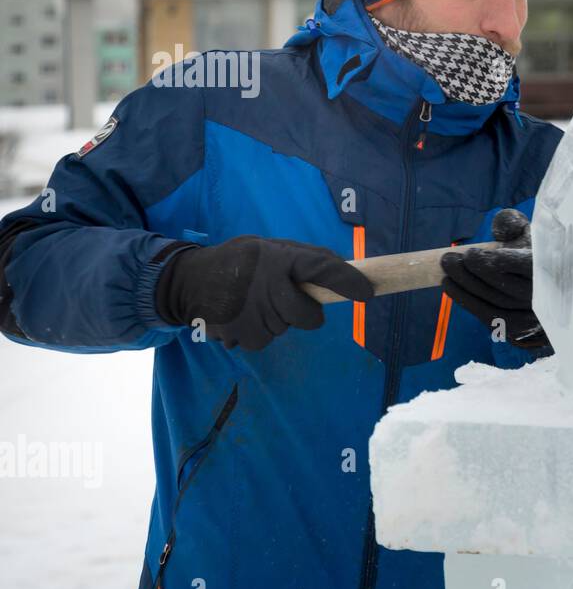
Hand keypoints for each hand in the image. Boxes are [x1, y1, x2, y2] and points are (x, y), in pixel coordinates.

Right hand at [155, 235, 374, 350]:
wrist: (190, 280)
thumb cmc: (242, 261)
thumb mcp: (272, 248)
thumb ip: (307, 259)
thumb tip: (348, 272)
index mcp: (277, 258)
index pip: (319, 267)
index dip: (346, 281)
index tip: (367, 293)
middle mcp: (266, 286)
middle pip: (308, 317)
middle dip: (305, 312)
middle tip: (284, 297)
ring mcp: (251, 314)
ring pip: (285, 329)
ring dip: (276, 319)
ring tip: (253, 301)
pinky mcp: (238, 335)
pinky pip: (265, 340)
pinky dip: (258, 331)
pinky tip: (243, 315)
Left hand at [439, 209, 548, 348]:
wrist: (551, 293)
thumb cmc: (535, 258)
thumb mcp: (529, 236)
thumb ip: (514, 225)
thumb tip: (499, 222)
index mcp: (552, 268)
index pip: (525, 266)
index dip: (494, 261)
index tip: (471, 253)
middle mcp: (547, 296)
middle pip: (504, 286)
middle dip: (471, 272)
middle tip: (449, 259)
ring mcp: (534, 317)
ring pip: (494, 304)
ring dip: (464, 288)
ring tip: (446, 273)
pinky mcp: (520, 331)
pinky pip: (491, 318)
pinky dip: (468, 303)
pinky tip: (452, 288)